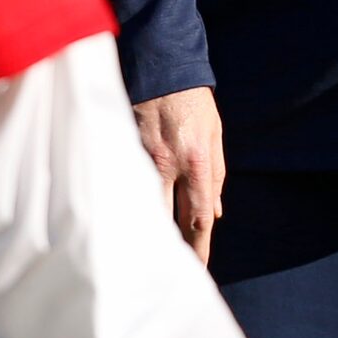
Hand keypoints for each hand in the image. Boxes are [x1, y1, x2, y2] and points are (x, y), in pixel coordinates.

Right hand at [133, 86, 224, 265]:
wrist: (161, 62)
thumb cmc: (192, 100)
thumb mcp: (214, 134)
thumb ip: (215, 176)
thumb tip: (214, 213)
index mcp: (196, 162)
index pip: (197, 218)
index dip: (198, 248)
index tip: (198, 271)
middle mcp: (168, 165)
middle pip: (166, 220)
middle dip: (169, 250)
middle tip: (169, 275)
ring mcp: (141, 157)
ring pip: (141, 205)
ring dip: (146, 229)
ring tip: (145, 256)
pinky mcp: (122, 147)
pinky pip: (125, 182)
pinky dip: (127, 202)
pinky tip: (126, 217)